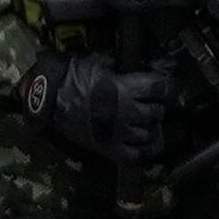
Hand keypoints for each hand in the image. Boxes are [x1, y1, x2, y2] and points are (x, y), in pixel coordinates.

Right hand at [22, 49, 173, 171]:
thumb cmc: (73, 76)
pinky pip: (136, 155)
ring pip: (149, 133)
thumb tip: (148, 63)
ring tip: (149, 119)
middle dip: (159, 105)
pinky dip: (146, 149)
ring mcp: (119, 134)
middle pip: (156, 111)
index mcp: (126, 88)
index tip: (170, 85)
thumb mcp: (102, 62)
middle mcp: (127, 113)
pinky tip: (147, 141)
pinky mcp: (110, 150)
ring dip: (153, 125)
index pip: (160, 88)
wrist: (49, 100)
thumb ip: (126, 66)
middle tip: (155, 100)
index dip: (169, 86)